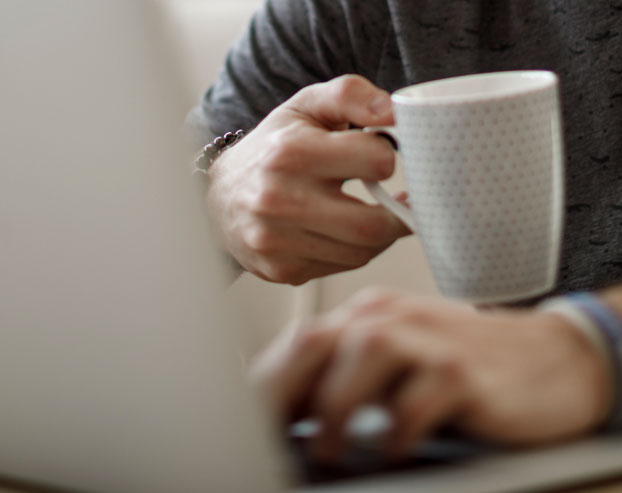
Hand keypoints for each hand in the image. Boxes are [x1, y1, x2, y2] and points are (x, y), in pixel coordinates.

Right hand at [206, 75, 412, 284]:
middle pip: (372, 224)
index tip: (379, 157)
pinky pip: (342, 266)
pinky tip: (345, 231)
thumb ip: (351, 95)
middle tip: (401, 200)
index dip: (386, 157)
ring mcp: (277, 240)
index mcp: (291, 152)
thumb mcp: (306, 106)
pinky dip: (355, 250)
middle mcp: (279, 199)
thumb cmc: (274, 147)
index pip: (376, 161)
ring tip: (375, 213)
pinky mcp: (281, 268)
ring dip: (381, 234)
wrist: (220, 196)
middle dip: (399, 213)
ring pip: (362, 252)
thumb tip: (392, 111)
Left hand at [250, 288, 612, 462]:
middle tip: (268, 439)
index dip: (263, 387)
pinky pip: (414, 402)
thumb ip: (350, 379)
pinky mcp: (463, 371)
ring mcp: (430, 340)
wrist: (564, 362)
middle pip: (315, 343)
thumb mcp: (406, 365)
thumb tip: (283, 421)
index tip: (240, 426)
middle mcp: (393, 318)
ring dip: (333, 412)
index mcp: (371, 315)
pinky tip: (391, 450)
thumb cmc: (477, 370)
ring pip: (359, 362)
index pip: (298, 344)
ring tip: (327, 449)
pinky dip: (394, 433)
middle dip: (281, 394)